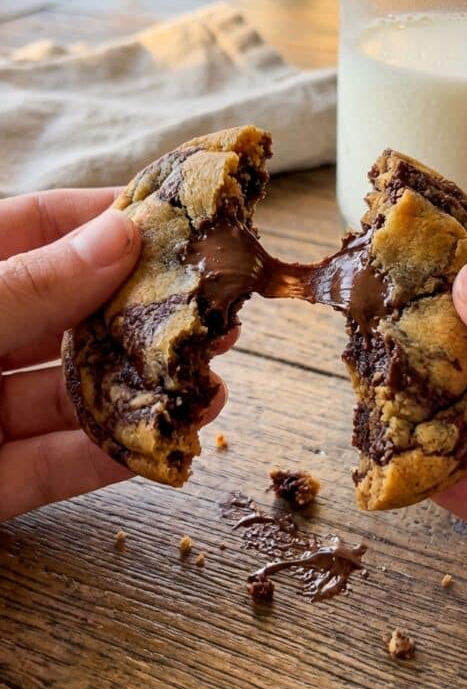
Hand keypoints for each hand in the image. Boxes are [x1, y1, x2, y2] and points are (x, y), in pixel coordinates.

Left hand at [0, 190, 231, 521]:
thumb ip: (30, 285)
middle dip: (142, 312)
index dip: (103, 220)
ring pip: (69, 396)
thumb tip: (119, 235)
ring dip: (140, 392)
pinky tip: (161, 447)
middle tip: (214, 312)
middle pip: (67, 313)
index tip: (175, 220)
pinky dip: (104, 460)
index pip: (35, 230)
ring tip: (210, 387)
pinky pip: (50, 468)